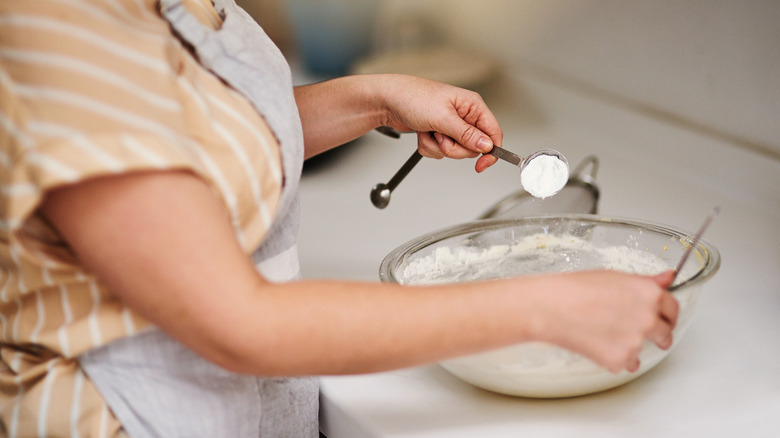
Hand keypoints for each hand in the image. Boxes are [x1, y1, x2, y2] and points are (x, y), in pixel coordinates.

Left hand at [377, 75, 502, 172]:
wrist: (387, 100)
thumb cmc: (413, 98)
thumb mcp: (443, 117)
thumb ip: (467, 134)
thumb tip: (487, 145)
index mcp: (472, 105)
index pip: (493, 132)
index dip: (490, 151)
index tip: (481, 165)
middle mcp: (464, 116)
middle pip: (473, 147)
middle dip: (453, 147)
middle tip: (440, 136)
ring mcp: (450, 126)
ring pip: (454, 151)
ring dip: (438, 146)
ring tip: (429, 130)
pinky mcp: (438, 133)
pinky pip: (440, 151)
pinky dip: (429, 146)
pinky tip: (422, 133)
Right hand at [528, 270, 677, 372]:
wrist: (550, 308)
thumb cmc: (575, 289)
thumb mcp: (614, 277)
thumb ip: (645, 282)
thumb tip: (667, 278)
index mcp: (650, 294)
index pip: (673, 308)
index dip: (666, 314)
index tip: (662, 318)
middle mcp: (649, 318)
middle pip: (666, 334)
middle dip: (656, 335)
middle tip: (634, 331)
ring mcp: (636, 341)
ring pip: (642, 350)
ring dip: (630, 347)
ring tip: (604, 333)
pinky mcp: (620, 360)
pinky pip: (625, 364)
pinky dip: (614, 358)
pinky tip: (597, 343)